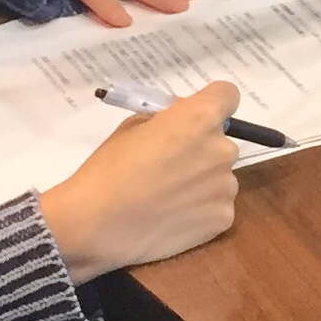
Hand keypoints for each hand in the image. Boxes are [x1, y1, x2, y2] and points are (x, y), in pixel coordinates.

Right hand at [38, 82, 240, 281]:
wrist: (93, 225)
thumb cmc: (107, 171)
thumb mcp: (131, 128)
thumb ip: (166, 120)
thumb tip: (181, 123)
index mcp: (200, 118)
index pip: (227, 96)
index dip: (211, 104)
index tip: (194, 119)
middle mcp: (222, 149)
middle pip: (221, 142)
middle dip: (201, 149)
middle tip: (168, 168)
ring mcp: (226, 186)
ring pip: (219, 176)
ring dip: (201, 182)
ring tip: (166, 200)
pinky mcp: (223, 218)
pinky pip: (217, 206)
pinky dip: (200, 211)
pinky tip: (171, 219)